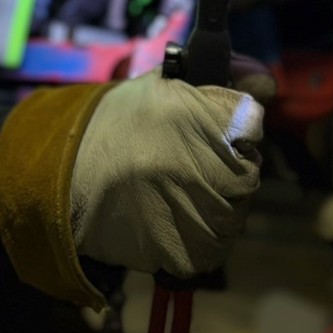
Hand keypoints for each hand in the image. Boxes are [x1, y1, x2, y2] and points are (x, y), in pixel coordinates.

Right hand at [70, 67, 263, 278]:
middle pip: (250, 171)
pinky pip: (216, 247)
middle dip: (229, 167)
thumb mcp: (166, 84)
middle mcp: (210, 163)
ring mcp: (201, 211)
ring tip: (181, 191)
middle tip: (193, 164)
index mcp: (207, 115)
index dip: (236, 127)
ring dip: (219, 203)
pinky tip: (176, 218)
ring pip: (237, 211)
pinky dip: (203, 237)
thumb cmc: (117, 124)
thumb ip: (223, 81)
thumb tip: (268, 83)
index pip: (254, 122)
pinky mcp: (186, 251)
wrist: (65, 176)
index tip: (214, 130)